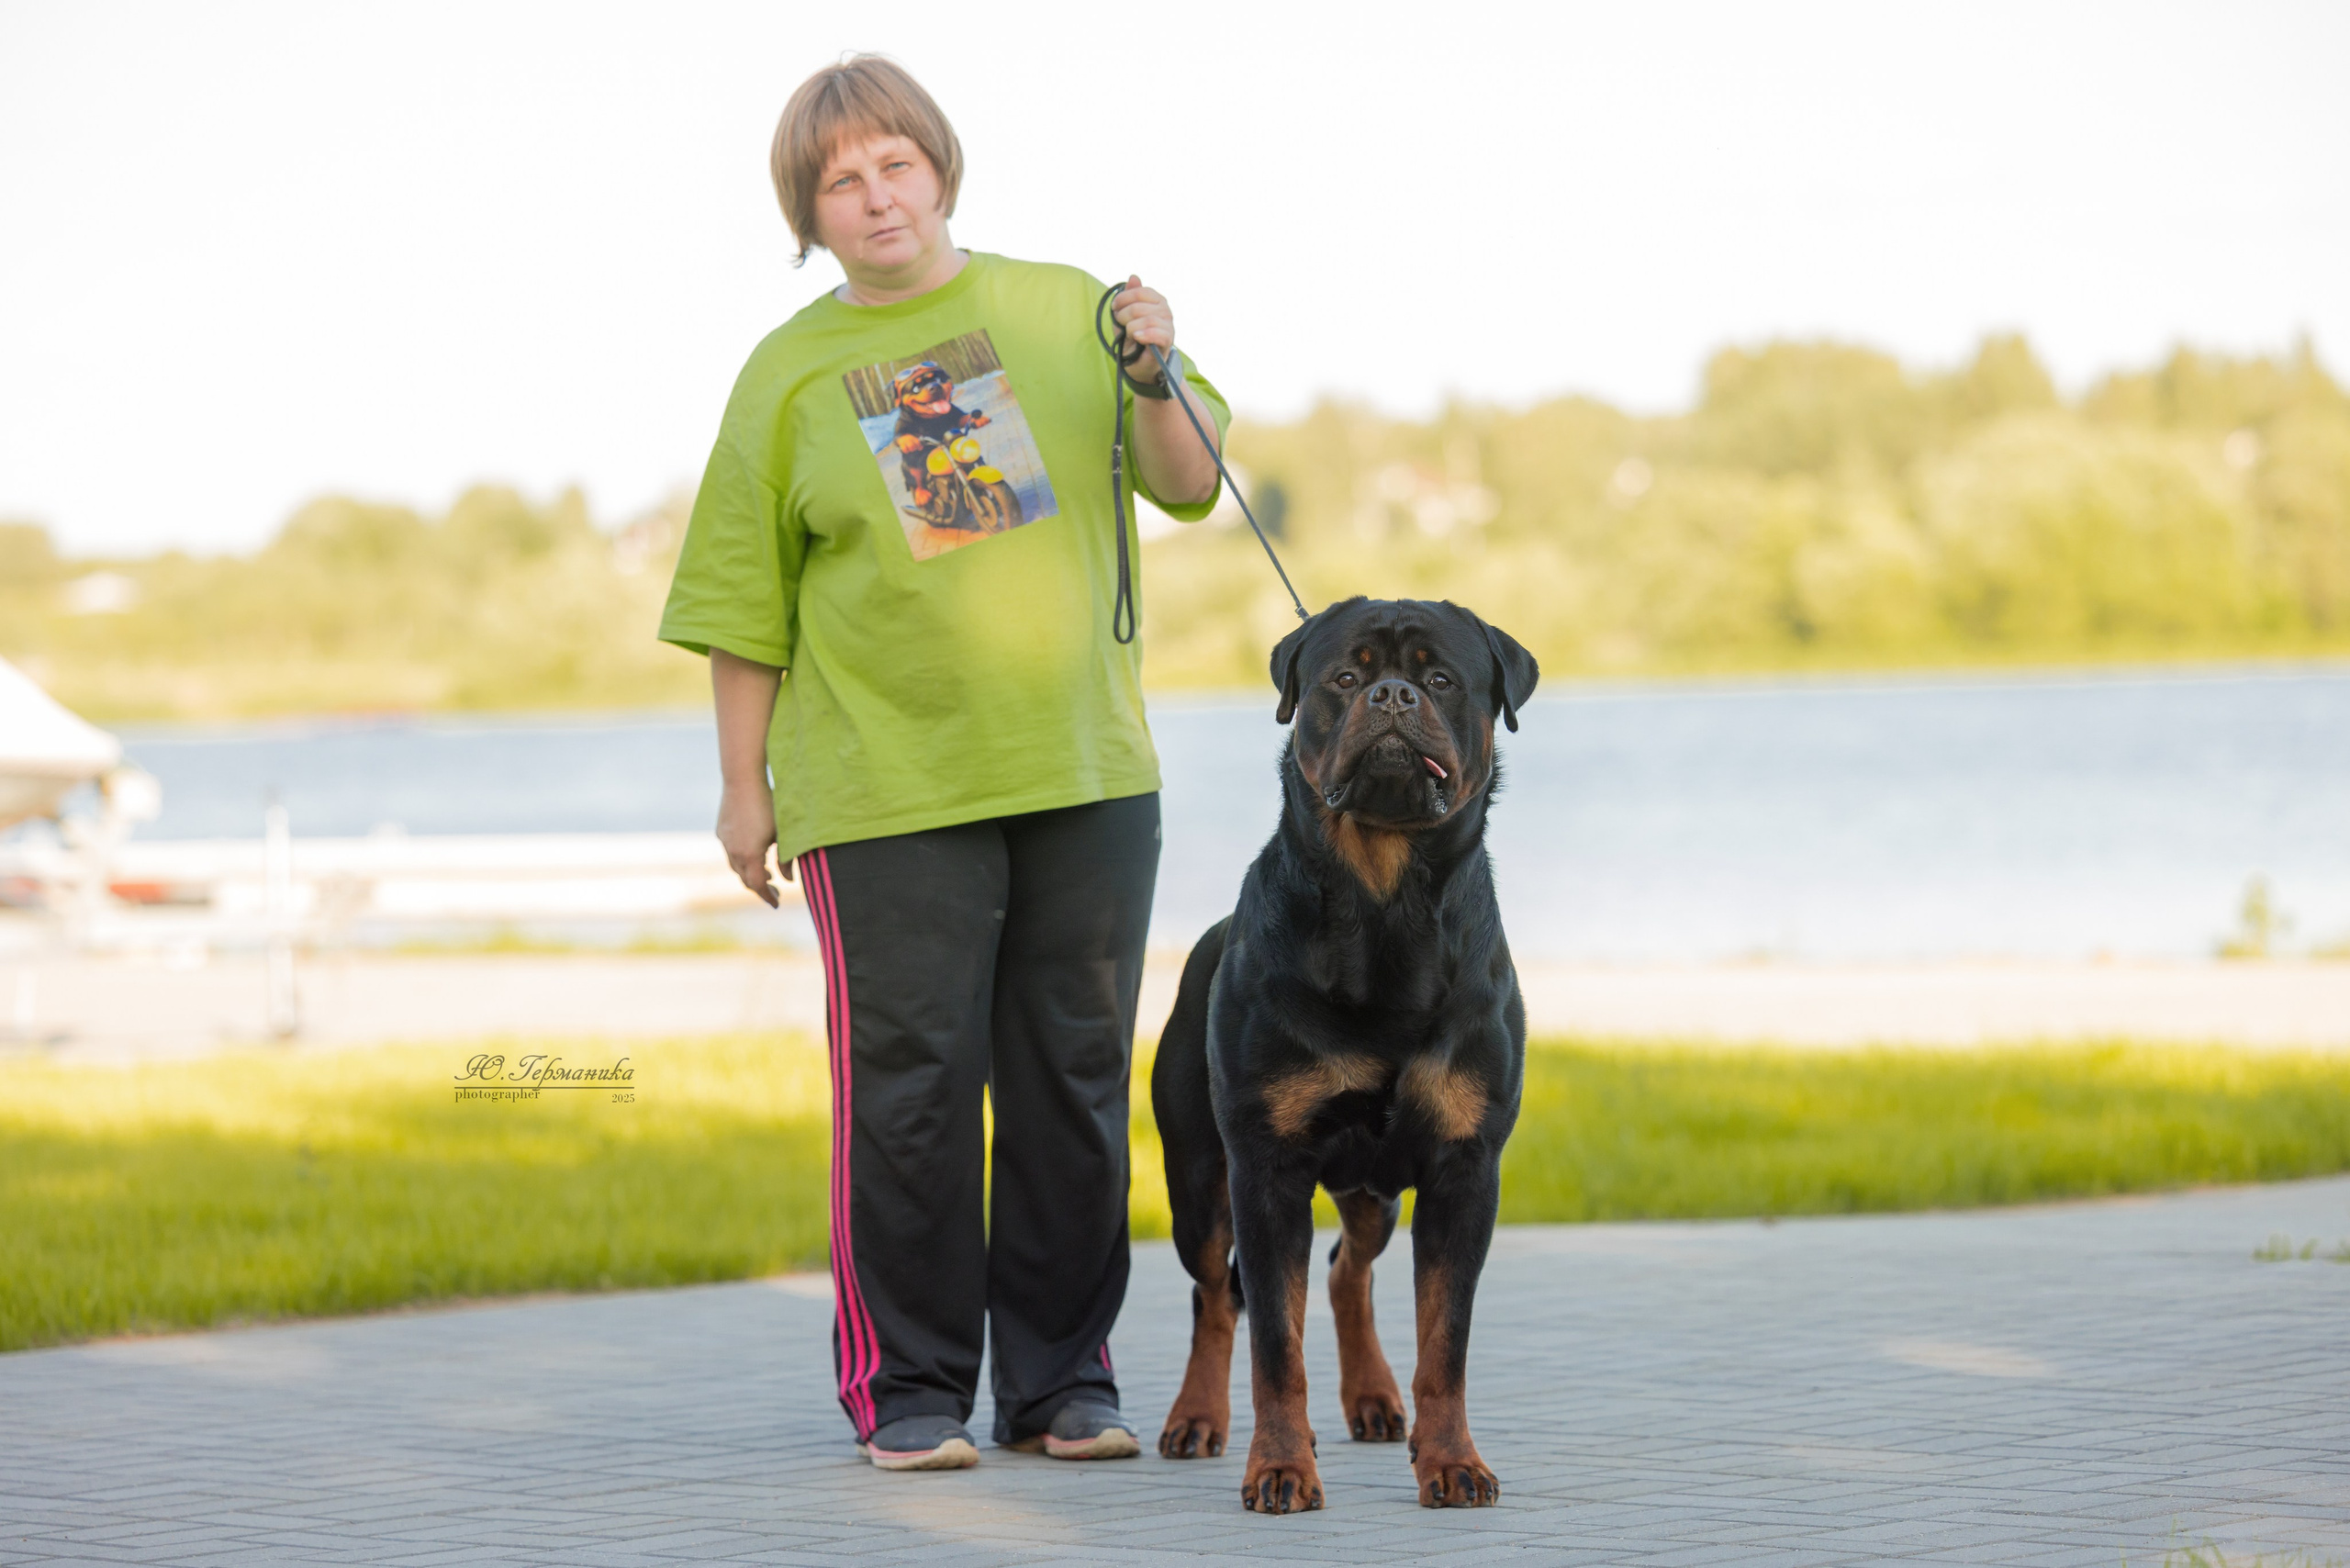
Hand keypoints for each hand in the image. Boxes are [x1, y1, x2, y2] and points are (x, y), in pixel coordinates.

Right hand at [717, 781, 784, 906]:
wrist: (743, 779)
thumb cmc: (769, 804)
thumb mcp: (784, 833)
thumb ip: (787, 859)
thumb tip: (790, 881)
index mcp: (750, 855)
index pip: (758, 886)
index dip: (768, 896)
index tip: (777, 903)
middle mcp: (734, 851)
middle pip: (745, 879)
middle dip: (759, 887)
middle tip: (774, 890)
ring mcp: (725, 841)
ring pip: (736, 866)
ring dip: (750, 873)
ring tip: (765, 872)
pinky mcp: (721, 831)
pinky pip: (731, 852)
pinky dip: (742, 860)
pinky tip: (752, 852)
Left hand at [1111, 274, 1175, 384]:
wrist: (1139, 364)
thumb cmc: (1133, 339)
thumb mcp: (1125, 316)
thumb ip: (1129, 297)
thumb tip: (1133, 277)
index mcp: (1156, 301)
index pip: (1140, 292)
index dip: (1123, 299)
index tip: (1114, 308)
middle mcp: (1165, 311)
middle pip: (1140, 306)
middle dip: (1124, 315)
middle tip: (1120, 324)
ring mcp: (1168, 326)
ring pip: (1148, 319)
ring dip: (1131, 328)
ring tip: (1129, 335)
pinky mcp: (1168, 342)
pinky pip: (1158, 333)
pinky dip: (1144, 335)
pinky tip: (1136, 338)